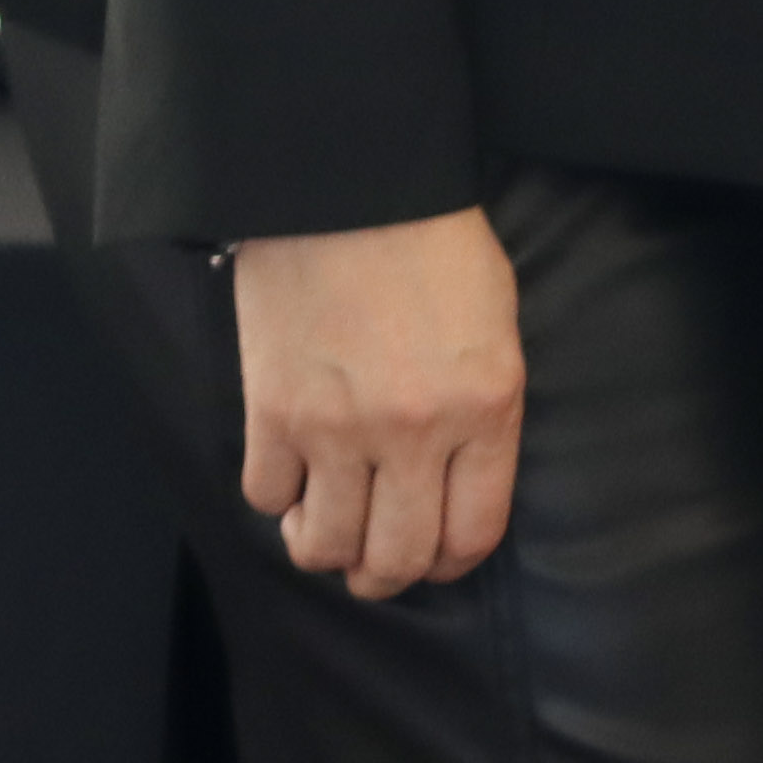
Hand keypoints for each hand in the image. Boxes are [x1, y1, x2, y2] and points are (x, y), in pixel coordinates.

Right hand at [228, 207, 523, 600]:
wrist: (350, 184)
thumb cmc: (433, 242)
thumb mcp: (495, 323)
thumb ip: (483, 409)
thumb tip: (457, 481)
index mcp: (485, 405)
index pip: (471, 535)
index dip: (450, 562)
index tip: (436, 556)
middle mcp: (414, 431)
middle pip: (395, 560)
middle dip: (385, 577)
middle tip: (375, 564)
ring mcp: (337, 426)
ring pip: (325, 546)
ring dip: (325, 550)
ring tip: (327, 528)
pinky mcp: (272, 411)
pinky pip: (267, 498)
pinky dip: (278, 499)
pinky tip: (292, 474)